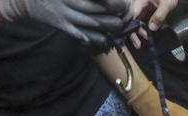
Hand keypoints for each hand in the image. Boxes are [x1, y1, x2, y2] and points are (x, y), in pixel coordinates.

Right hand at [0, 0, 131, 47]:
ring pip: (92, 24)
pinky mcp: (61, 25)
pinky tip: (105, 39)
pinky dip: (94, 38)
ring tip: (120, 28)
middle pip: (99, 11)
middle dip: (115, 16)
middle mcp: (69, 2)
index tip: (124, 4)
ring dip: (109, 28)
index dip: (114, 3)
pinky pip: (81, 34)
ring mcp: (65, 14)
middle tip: (126, 18)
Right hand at [128, 0, 177, 46]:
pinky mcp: (143, 8)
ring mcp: (140, 6)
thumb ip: (160, 16)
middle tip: (138, 44)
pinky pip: (139, 18)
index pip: (131, 15)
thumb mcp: (167, 4)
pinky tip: (144, 33)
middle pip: (130, 19)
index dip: (131, 27)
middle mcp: (137, 3)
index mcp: (139, 0)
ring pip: (134, 20)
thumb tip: (152, 28)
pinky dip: (141, 27)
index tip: (135, 37)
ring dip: (137, 30)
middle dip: (133, 32)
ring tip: (142, 40)